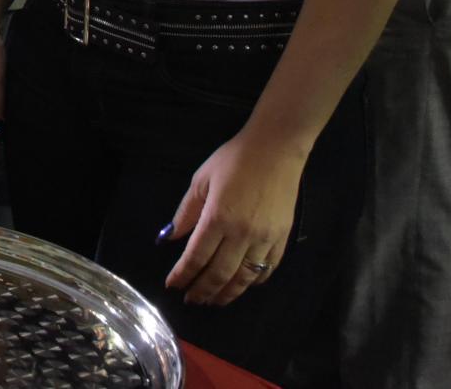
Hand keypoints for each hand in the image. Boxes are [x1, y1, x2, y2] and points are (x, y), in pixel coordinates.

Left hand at [163, 130, 308, 306]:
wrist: (275, 149)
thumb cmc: (234, 160)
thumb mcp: (201, 180)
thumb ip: (186, 212)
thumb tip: (168, 237)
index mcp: (218, 217)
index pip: (196, 256)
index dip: (183, 274)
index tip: (172, 285)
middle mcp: (241, 234)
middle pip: (219, 273)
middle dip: (202, 290)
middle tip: (191, 300)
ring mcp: (264, 239)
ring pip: (243, 278)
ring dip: (226, 293)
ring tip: (213, 301)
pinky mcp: (282, 239)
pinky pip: (267, 269)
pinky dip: (253, 282)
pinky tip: (242, 285)